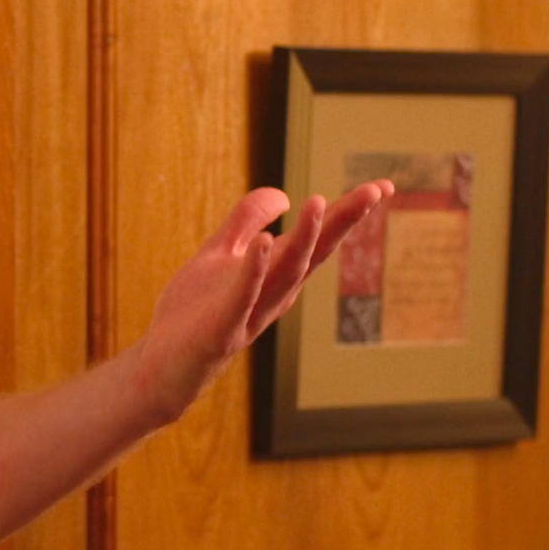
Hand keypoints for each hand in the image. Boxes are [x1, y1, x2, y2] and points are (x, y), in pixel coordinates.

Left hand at [131, 180, 392, 425]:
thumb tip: (283, 194)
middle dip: (343, 222)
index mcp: (277, 274)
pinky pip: (243, 294)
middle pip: (315, 253)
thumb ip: (246, 221)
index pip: (319, 239)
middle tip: (374, 191)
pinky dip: (256, 269)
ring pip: (286, 272)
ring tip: (319, 202)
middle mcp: (275, 293)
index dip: (348, 213)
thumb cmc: (196, 311)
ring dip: (305, 238)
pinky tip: (267, 241)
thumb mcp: (220, 253)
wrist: (164, 364)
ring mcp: (252, 310)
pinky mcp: (224, 326)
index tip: (384, 186)